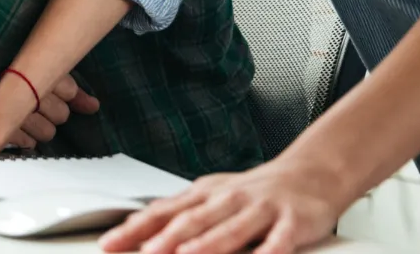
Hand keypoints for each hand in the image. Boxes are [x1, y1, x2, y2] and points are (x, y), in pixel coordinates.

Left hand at [98, 155, 349, 253]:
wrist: (309, 174)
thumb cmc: (253, 193)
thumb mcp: (212, 198)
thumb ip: (180, 216)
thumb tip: (139, 233)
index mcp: (204, 195)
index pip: (164, 213)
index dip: (135, 229)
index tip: (109, 244)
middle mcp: (228, 200)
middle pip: (193, 221)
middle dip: (167, 239)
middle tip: (145, 253)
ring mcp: (260, 209)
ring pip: (231, 229)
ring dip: (208, 244)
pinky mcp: (292, 222)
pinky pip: (279, 240)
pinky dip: (270, 251)